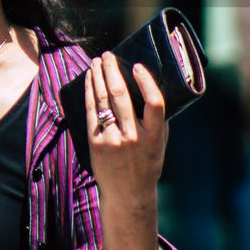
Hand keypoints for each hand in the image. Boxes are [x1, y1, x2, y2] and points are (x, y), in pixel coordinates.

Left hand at [83, 54, 167, 206]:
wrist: (127, 194)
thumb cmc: (146, 164)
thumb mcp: (159, 144)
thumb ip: (157, 121)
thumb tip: (151, 87)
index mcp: (154, 136)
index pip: (154, 104)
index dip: (146, 82)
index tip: (138, 66)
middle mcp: (133, 137)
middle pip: (121, 96)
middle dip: (112, 71)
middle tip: (108, 55)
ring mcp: (112, 140)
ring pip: (103, 101)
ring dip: (98, 77)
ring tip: (96, 63)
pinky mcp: (96, 142)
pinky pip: (91, 111)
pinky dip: (90, 93)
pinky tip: (89, 80)